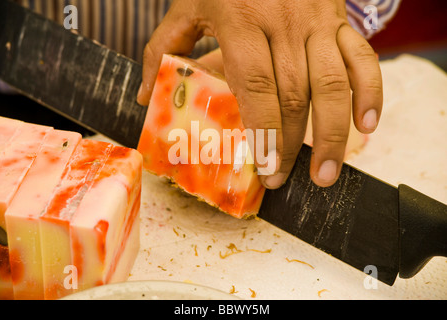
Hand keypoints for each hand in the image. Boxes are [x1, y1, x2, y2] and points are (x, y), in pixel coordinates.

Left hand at [137, 0, 382, 188]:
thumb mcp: (187, 7)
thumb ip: (163, 48)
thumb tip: (146, 96)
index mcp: (242, 21)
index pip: (257, 87)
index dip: (264, 133)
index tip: (263, 169)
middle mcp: (284, 23)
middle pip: (294, 96)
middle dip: (290, 146)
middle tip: (282, 179)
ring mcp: (317, 22)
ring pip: (333, 85)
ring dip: (332, 136)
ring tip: (325, 174)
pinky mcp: (339, 20)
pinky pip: (363, 59)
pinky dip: (370, 94)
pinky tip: (366, 126)